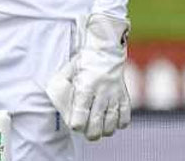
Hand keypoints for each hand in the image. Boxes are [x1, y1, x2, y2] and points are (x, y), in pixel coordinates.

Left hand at [46, 14, 130, 140]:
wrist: (105, 51)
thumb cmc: (83, 64)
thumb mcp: (67, 73)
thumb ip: (61, 90)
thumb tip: (60, 106)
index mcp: (85, 87)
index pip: (79, 118)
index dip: (76, 124)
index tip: (76, 122)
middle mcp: (101, 93)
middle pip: (95, 126)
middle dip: (89, 133)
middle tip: (88, 129)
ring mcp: (114, 95)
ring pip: (111, 125)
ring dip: (104, 130)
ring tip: (100, 126)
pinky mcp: (124, 95)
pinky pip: (125, 118)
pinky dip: (119, 123)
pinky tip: (112, 118)